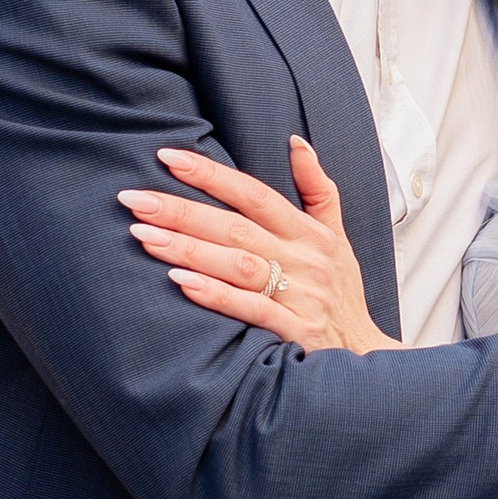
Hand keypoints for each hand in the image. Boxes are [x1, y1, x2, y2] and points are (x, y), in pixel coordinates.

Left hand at [120, 141, 397, 353]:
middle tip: (134, 200)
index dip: (211, 175)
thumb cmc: (341, 294)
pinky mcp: (295, 331)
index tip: (167, 158)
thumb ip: (319, 189)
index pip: (254, 194)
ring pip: (237, 265)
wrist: (363, 356)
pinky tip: (180, 283)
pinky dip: (216, 295)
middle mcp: (304, 259)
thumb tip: (297, 142)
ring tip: (144, 235)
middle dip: (182, 211)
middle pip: (236, 228)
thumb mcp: (339, 236)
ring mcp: (300, 296)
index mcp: (310, 233)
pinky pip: (251, 309)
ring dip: (189, 249)